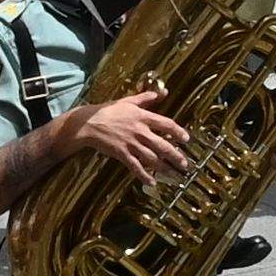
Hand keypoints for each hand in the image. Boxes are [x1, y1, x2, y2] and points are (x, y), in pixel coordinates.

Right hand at [68, 93, 189, 182]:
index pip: (166, 124)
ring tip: (174, 175)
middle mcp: (139, 131)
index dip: (178, 132)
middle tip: (185, 164)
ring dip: (164, 168)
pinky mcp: (121, 154)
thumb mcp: (128, 101)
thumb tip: (163, 92)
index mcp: (142, 117)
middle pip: (162, 145)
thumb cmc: (108, 111)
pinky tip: (152, 183)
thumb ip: (146, 98)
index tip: (187, 139)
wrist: (88, 123)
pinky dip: (144, 175)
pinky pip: (135, 166)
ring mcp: (130, 143)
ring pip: (152, 158)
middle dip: (176, 156)